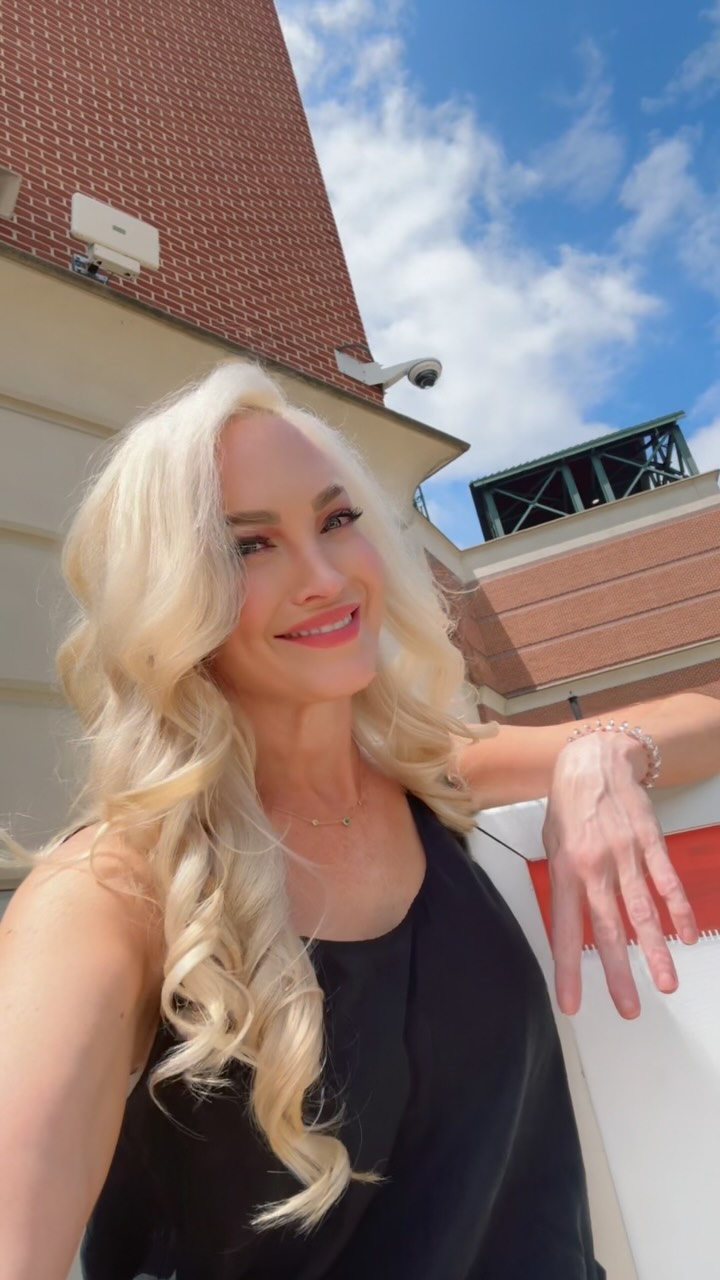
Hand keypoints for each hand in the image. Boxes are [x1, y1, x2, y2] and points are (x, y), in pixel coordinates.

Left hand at [542, 731, 698, 1018]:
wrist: (595, 761)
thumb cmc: (569, 804)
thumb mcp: (552, 843)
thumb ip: (563, 883)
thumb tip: (569, 922)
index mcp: (565, 870)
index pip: (565, 929)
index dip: (568, 969)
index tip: (571, 1002)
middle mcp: (595, 867)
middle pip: (608, 928)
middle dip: (618, 972)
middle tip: (629, 1008)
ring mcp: (626, 855)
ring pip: (642, 911)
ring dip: (655, 950)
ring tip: (666, 983)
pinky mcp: (650, 843)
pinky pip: (666, 881)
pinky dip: (678, 909)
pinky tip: (688, 935)